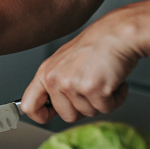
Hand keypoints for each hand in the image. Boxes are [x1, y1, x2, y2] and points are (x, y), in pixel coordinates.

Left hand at [20, 14, 138, 123]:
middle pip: (67, 116)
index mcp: (45, 72)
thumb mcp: (66, 61)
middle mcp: (55, 79)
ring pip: (88, 113)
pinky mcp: (92, 88)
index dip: (42, 116)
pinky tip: (115, 82)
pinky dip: (116, 98)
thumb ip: (56, 82)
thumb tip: (53, 107)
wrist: (120, 32)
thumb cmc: (97, 44)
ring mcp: (72, 85)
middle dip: (84, 107)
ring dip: (102, 101)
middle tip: (93, 89)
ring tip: (104, 79)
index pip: (29, 106)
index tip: (53, 115)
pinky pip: (106, 108)